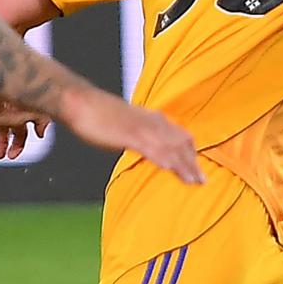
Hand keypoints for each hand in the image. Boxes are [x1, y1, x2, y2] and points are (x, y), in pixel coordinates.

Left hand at [0, 91, 50, 160]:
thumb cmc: (17, 91)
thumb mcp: (35, 109)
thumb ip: (42, 121)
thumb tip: (40, 134)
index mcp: (15, 114)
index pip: (19, 133)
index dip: (17, 145)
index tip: (12, 156)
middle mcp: (0, 112)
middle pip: (1, 131)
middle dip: (2, 144)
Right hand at [59, 89, 203, 184]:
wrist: (80, 102)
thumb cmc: (97, 113)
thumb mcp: (123, 122)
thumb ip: (136, 133)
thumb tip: (141, 145)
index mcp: (150, 117)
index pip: (178, 134)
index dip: (190, 151)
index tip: (197, 166)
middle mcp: (151, 121)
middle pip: (180, 142)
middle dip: (192, 161)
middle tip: (202, 180)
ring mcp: (143, 127)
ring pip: (172, 148)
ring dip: (186, 165)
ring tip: (196, 181)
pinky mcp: (132, 135)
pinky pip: (155, 150)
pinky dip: (168, 162)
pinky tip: (175, 172)